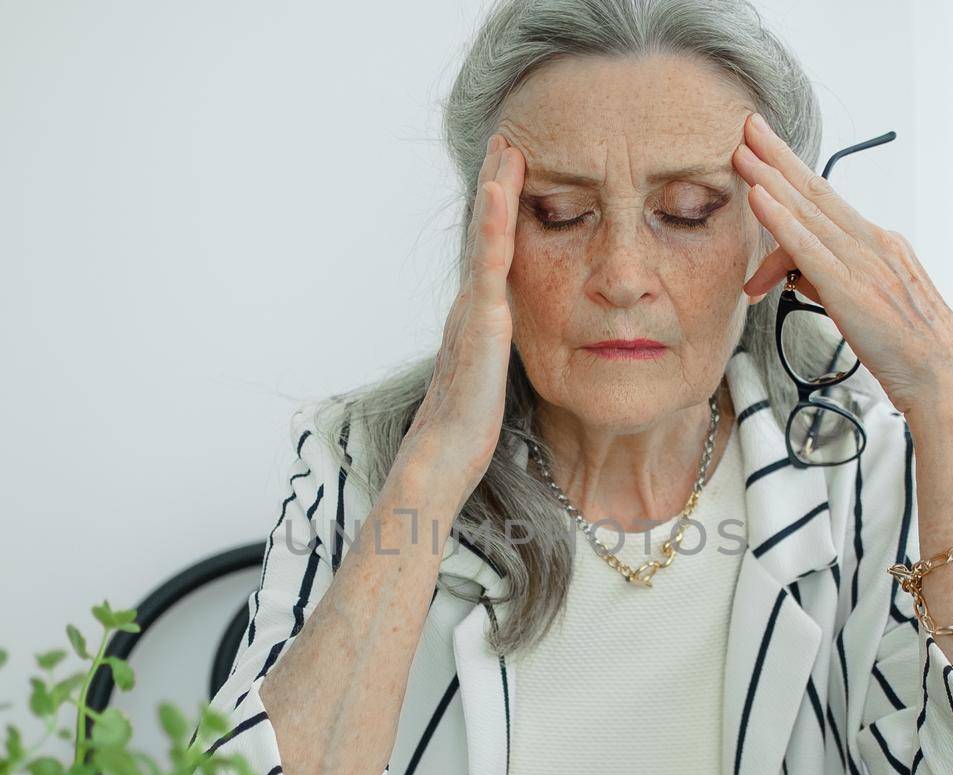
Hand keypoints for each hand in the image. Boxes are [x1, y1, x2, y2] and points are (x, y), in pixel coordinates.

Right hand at [405, 132, 525, 508]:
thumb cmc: (464, 431)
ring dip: (493, 189)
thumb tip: (505, 348)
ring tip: (505, 147)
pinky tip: (500, 192)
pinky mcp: (481, 323)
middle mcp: (469, 306)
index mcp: (475, 318)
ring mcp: (472, 311)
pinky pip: (489, 265)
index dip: (499, 212)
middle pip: (483, 233)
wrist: (442, 457)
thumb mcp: (488, 381)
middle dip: (494, 184)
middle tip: (505, 138)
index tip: (511, 172)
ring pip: (483, 239)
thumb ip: (495, 355)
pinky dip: (493, 225)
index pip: (490, 254)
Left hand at [731, 111, 952, 420]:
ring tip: (742, 154)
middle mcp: (873, 243)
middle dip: (778, 158)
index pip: (826, 201)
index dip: (794, 171)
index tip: (767, 146)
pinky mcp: (852, 290)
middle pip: (816, 193)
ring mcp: (864, 264)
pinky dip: (782, 221)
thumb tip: (792, 270)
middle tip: (747, 127)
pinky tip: (759, 200)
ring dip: (772, 179)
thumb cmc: (906, 347)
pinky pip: (809, 249)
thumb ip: (826, 279)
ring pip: (810, 213)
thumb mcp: (863, 303)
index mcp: (879, 244)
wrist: (943, 376)